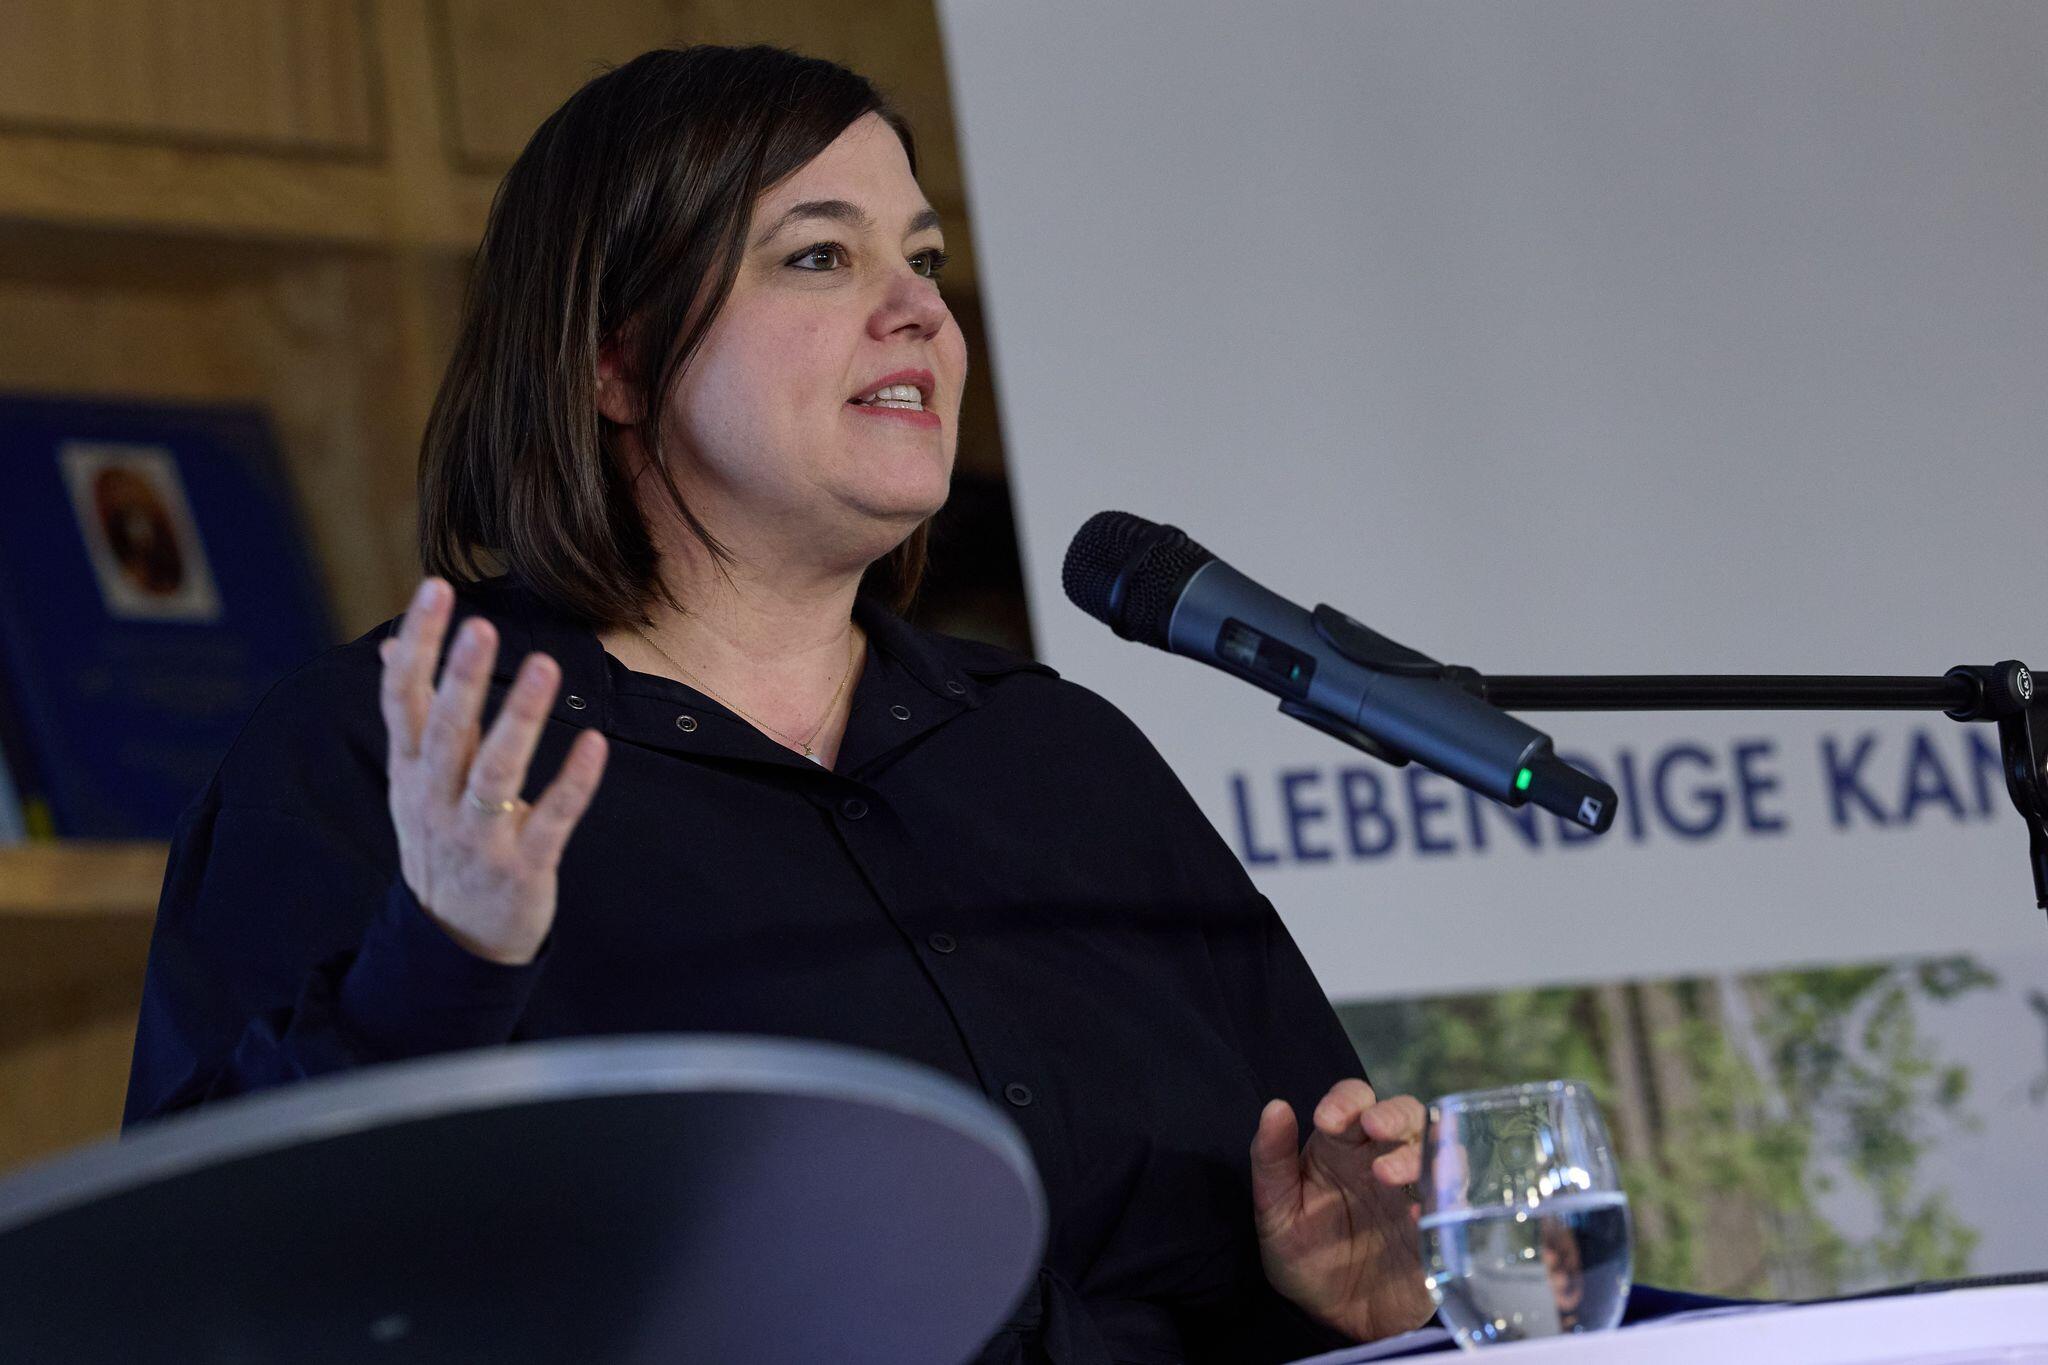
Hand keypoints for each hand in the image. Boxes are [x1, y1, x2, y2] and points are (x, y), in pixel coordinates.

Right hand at [379, 577, 608, 963]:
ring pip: (495, 774)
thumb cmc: (442, 843)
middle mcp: (437, 801)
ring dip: (520, 720)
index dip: (418, 645)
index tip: (434, 590)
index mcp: (411, 773)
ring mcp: (478, 836)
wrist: (453, 943)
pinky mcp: (522, 867)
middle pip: (447, 732)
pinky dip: (572, 784)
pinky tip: (596, 745)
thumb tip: (385, 648)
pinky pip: (551, 821)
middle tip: (481, 625)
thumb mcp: (412, 782)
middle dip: (463, 678)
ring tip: (545, 666)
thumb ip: (408, 716)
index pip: (405, 699)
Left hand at [1249, 1080, 1435, 1343]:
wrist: (1332, 1318)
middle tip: (1375, 1128)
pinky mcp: (1438, 1230)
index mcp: (1344, 1146)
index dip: (1346, 1100)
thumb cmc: (1304, 1254)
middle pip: (1406, 1115)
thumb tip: (1275, 1107)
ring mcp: (1417, 1193)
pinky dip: (1441, 1204)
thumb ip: (1271, 1159)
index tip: (1328, 1119)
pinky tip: (1415, 1215)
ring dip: (1417, 1155)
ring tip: (1388, 1175)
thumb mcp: (1275, 1210)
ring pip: (1437, 1152)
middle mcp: (1386, 1160)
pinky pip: (1453, 1209)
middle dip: (1394, 1115)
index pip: (1354, 1101)